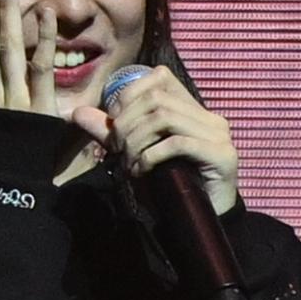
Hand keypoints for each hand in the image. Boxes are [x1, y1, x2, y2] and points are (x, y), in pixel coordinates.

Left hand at [104, 66, 242, 216]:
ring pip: (165, 118)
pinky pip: (178, 143)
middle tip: (116, 150)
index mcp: (193, 110)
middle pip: (157, 99)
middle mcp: (210, 118)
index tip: (115, 124)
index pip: (160, 77)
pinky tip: (143, 171)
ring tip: (129, 163)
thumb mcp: (136, 152)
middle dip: (127, 123)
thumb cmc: (171, 186)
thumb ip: (111, 132)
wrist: (203, 222)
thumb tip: (78, 113)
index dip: (130, 94)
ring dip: (137, 141)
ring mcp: (219, 136)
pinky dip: (152, 155)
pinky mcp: (222, 155)